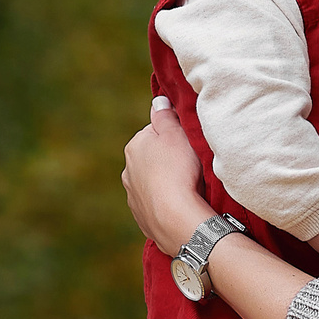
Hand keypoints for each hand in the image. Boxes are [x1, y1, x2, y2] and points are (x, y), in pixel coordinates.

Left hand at [122, 98, 211, 254]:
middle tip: (190, 166)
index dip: (174, 137)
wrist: (175, 217)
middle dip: (168, 161)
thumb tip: (158, 101)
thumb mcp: (176, 134)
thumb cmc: (179, 170)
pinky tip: (179, 205)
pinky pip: (155, 204)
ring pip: (152, 183)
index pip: (155, 133)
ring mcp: (133, 195)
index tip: (188, 145)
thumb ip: (165, 116)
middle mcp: (128, 170)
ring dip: (165, 183)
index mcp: (135, 146)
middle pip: (152, 159)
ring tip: (187, 188)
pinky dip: (165, 203)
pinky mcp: (141, 217)